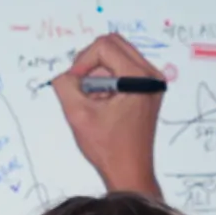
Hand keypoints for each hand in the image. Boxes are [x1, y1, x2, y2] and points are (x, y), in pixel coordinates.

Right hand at [50, 34, 163, 198]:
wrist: (129, 170)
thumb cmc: (108, 148)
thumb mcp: (77, 114)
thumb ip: (65, 86)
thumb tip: (64, 74)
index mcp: (140, 78)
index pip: (104, 46)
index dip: (82, 62)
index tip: (73, 84)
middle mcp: (152, 75)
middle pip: (113, 44)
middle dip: (90, 62)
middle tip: (81, 86)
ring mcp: (152, 82)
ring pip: (117, 55)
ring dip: (98, 72)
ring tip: (93, 100)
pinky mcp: (147, 89)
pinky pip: (122, 68)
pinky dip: (106, 79)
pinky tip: (102, 102)